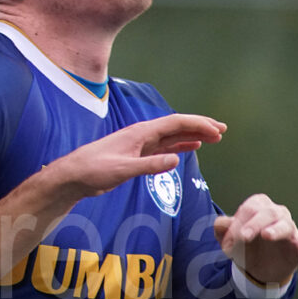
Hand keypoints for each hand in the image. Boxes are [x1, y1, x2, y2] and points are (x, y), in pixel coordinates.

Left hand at [49, 114, 226, 198]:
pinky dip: (179, 145)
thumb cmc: (94, 170)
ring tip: (213, 137)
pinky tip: (190, 147)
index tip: (217, 130)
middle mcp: (142, 134)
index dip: (197, 124)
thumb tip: (175, 159)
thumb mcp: (122, 169)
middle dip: (200, 125)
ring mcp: (140, 144)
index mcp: (140, 133)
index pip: (174, 123)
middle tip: (222, 129)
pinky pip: (164, 146)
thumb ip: (149, 165)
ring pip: (172, 135)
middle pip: (176, 126)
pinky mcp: (136, 155)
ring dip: (192, 135)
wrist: (74, 175)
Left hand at [214, 194, 297, 285]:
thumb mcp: (228, 238)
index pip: (250, 208)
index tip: (229, 238)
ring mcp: (290, 230)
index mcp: (259, 206)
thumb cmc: (243, 245)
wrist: (257, 269)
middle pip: (268, 213)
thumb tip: (220, 223)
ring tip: (266, 235)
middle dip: (254, 224)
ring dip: (276, 229)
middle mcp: (277, 214)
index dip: (239, 221)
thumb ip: (222, 228)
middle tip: (243, 237)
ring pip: (286, 225)